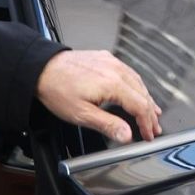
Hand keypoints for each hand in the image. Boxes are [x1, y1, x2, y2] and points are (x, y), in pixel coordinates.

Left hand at [36, 50, 161, 143]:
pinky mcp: (107, 59)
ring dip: (146, 99)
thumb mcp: (81, 114)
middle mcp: (117, 70)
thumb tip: (127, 135)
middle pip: (143, 94)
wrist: (41, 68)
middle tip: (154, 128)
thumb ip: (107, 124)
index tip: (148, 135)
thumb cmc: (57, 90)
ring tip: (151, 112)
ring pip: (139, 82)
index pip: (140, 106)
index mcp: (114, 84)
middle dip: (151, 114)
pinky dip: (137, 86)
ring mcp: (113, 63)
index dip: (147, 123)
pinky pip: (130, 73)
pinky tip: (136, 92)